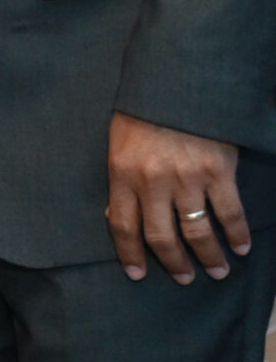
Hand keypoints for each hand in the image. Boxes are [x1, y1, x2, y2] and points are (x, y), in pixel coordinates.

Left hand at [107, 112, 249, 284]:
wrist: (176, 83)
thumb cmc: (144, 112)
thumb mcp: (119, 144)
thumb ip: (122, 179)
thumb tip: (118, 213)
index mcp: (122, 174)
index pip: (122, 225)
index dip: (130, 254)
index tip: (137, 275)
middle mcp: (153, 181)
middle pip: (162, 236)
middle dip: (175, 264)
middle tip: (185, 279)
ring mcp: (187, 178)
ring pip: (198, 230)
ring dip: (209, 256)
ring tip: (217, 271)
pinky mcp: (218, 172)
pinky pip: (230, 212)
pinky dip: (238, 234)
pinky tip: (242, 247)